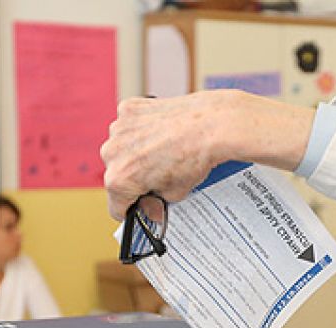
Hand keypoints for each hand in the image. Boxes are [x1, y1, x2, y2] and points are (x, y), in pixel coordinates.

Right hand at [100, 89, 313, 219]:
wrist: (220, 124)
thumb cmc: (203, 162)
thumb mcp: (180, 193)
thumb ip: (160, 204)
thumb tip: (153, 210)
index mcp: (121, 177)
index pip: (117, 204)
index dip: (134, 211)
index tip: (146, 213)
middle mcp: (114, 151)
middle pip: (119, 174)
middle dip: (138, 182)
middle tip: (161, 187)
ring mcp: (122, 127)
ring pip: (123, 149)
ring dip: (141, 156)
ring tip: (168, 160)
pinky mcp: (133, 107)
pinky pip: (132, 126)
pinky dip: (145, 132)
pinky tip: (166, 138)